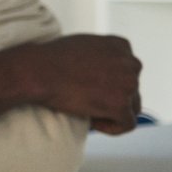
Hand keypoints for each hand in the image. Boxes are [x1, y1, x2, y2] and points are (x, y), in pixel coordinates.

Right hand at [11, 35, 142, 135]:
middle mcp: (130, 63)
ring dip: (113, 112)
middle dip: (113, 97)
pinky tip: (93, 122)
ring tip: (90, 111)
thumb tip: (104, 72)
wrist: (39, 71)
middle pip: (132, 89)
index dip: (111, 82)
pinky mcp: (120, 104)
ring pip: (133, 107)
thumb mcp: (84, 45)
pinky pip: (128, 124)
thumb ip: (102, 55)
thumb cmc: (52, 59)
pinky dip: (113, 127)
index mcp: (121, 46)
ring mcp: (128, 84)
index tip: (93, 87)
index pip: (129, 69)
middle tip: (89, 101)